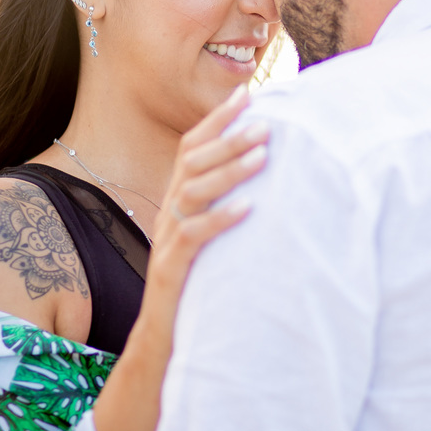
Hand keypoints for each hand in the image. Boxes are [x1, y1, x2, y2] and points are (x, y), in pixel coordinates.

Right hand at [148, 84, 266, 282]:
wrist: (164, 336)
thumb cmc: (198, 279)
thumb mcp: (211, 234)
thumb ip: (226, 201)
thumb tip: (265, 167)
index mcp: (177, 199)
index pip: (192, 146)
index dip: (216, 119)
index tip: (247, 94)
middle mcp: (168, 212)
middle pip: (192, 163)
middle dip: (229, 139)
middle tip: (265, 125)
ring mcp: (165, 239)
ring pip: (192, 193)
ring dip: (228, 172)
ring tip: (262, 157)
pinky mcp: (170, 269)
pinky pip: (191, 237)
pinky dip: (220, 219)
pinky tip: (247, 208)